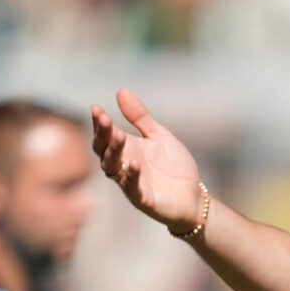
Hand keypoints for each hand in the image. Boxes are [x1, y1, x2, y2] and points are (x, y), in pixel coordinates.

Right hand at [91, 89, 204, 233]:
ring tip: (119, 135)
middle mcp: (123, 166)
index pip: (105, 135)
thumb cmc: (174, 167)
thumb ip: (141, 117)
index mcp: (126, 149)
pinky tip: (134, 163)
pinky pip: (132, 188)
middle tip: (105, 119)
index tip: (96, 108)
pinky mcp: (143, 199)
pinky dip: (131, 176)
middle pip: (103, 150)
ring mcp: (131, 183)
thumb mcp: (159, 136)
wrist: (193, 197)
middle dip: (102, 134)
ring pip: (112, 168)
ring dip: (114, 152)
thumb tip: (121, 91)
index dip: (99, 123)